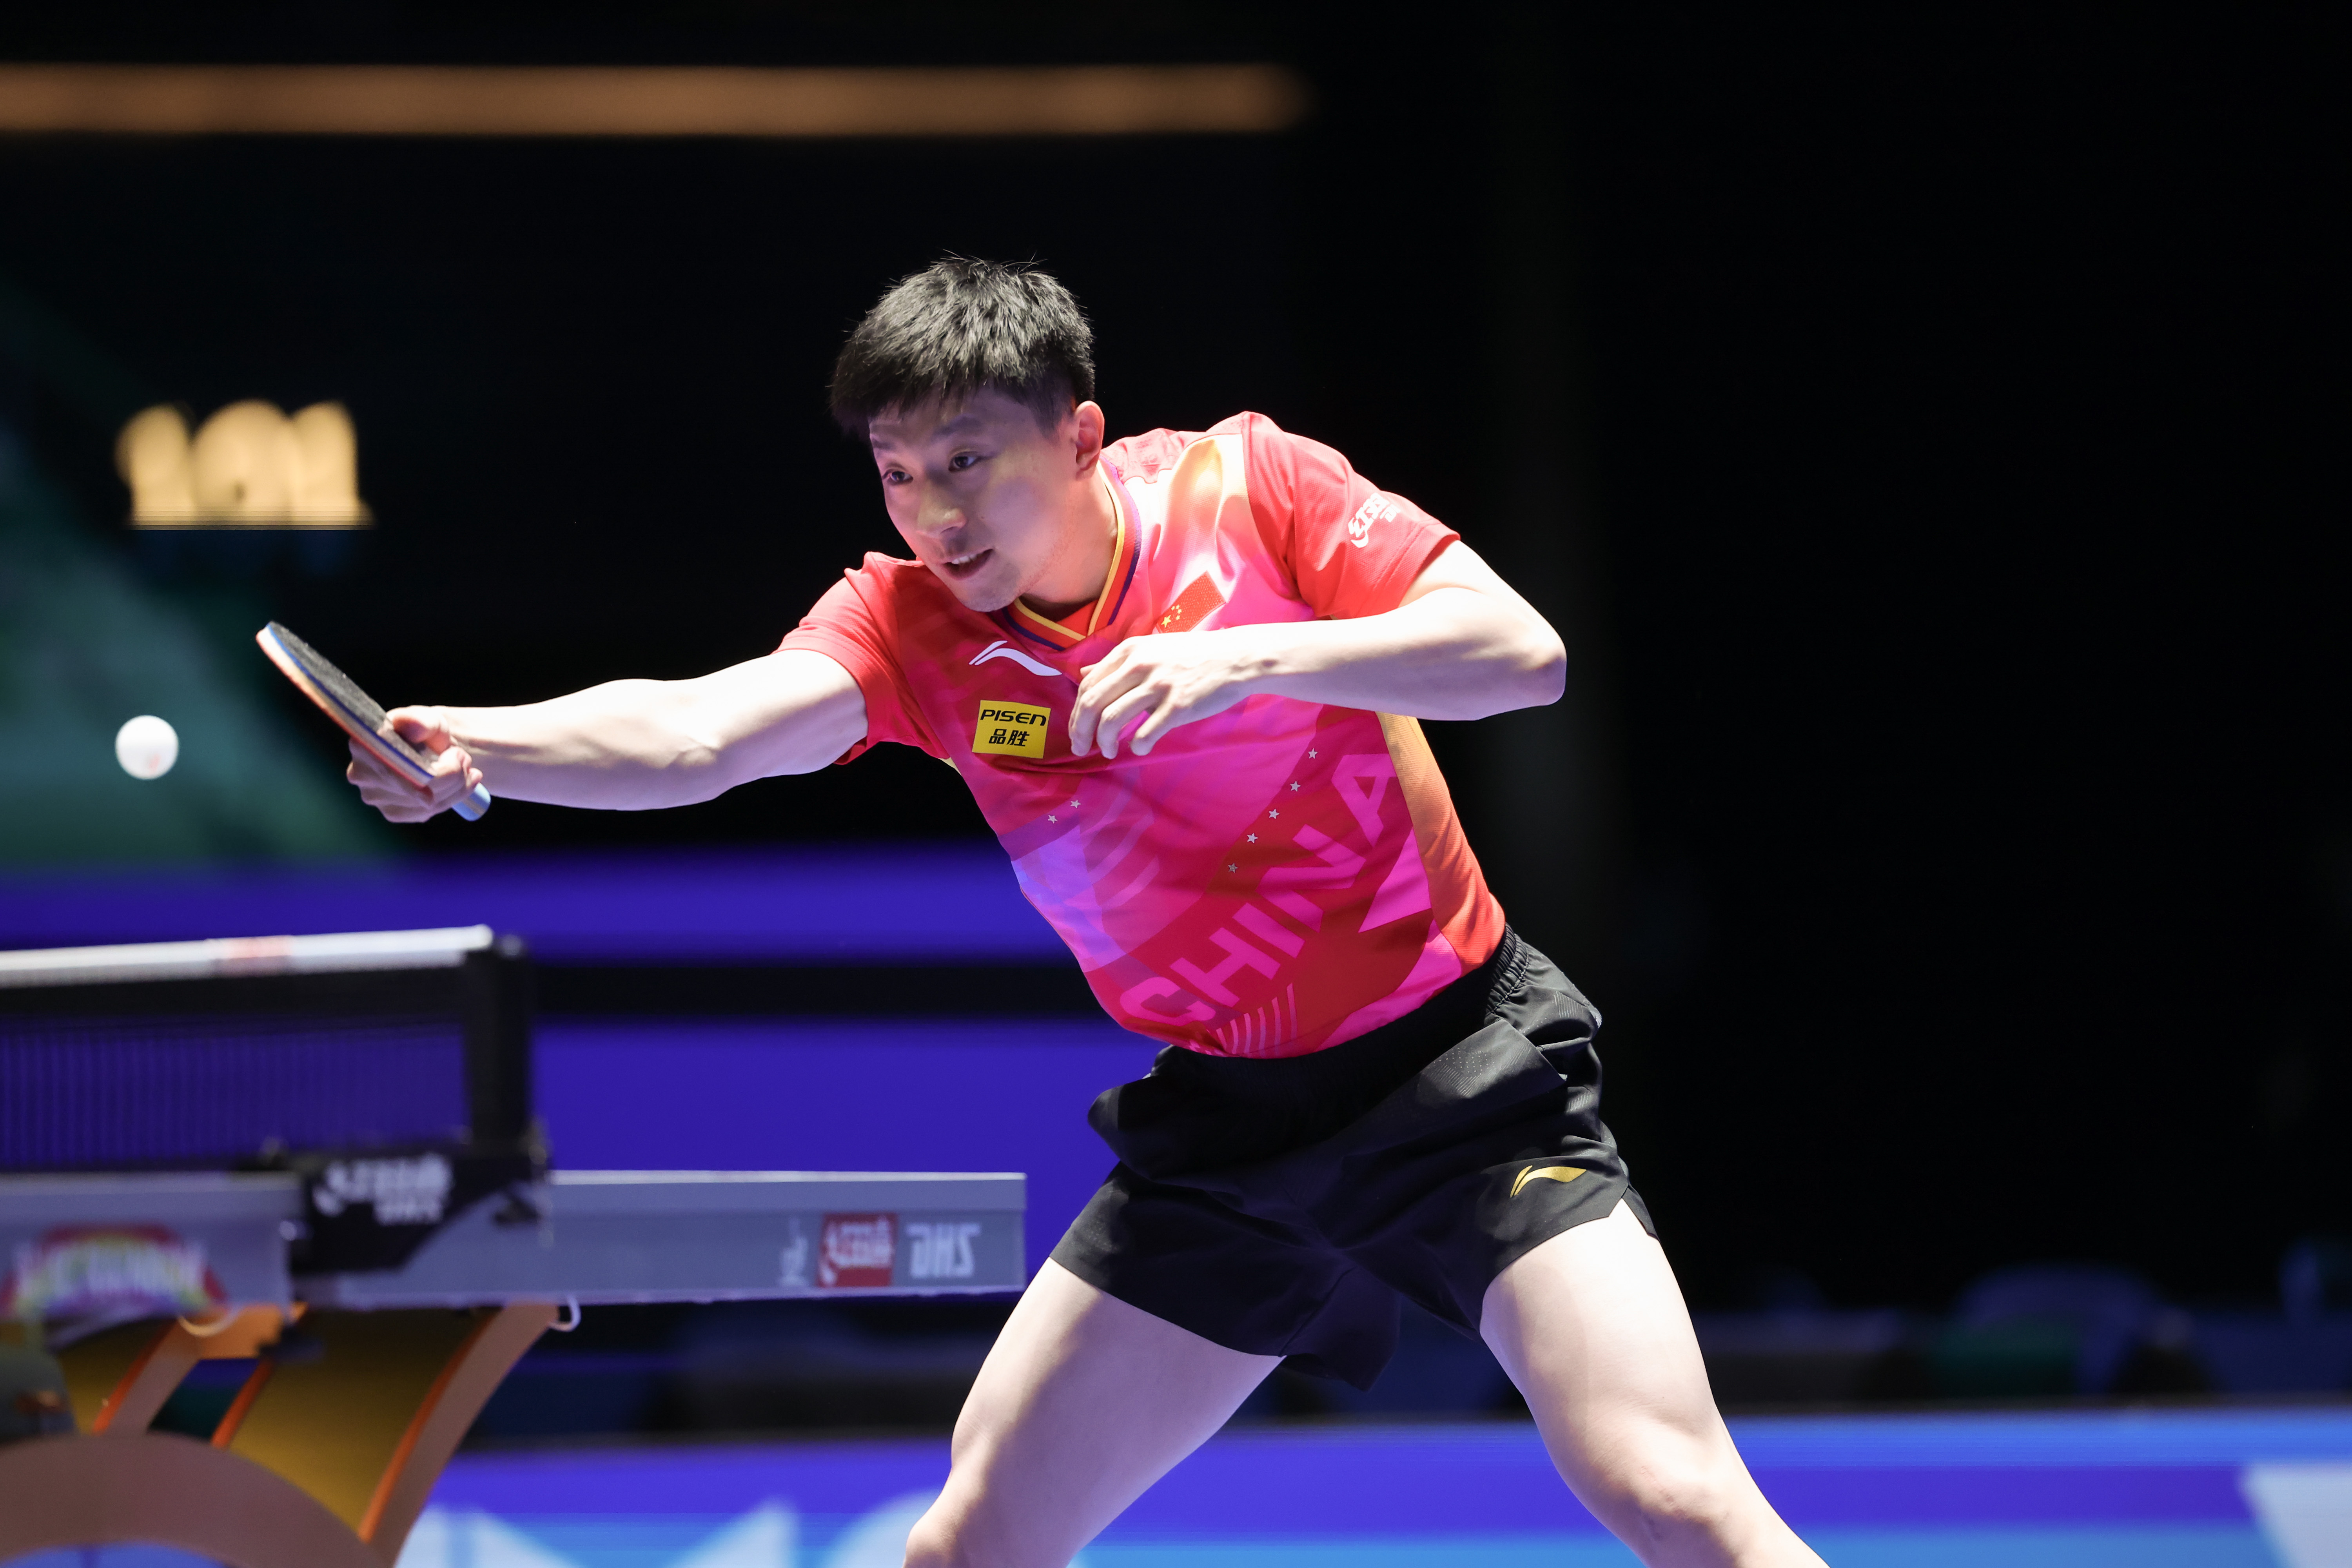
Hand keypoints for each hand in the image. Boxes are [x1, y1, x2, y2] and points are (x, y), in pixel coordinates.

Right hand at [346, 706, 483, 822]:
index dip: (437, 768)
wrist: (427, 749)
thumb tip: (413, 727)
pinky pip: (425, 813)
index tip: (459, 754)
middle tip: (467, 759)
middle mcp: (361, 774)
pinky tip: (461, 785)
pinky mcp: (390, 812)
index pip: (402, 767)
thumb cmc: (424, 731)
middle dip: (452, 776)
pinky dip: (449, 800)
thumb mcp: (427, 720)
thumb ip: (421, 721)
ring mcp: (374, 797)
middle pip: (416, 788)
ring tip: (468, 770)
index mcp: (364, 744)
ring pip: (424, 804)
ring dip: (456, 788)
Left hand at [1070, 630, 1269, 758]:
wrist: (1236, 658)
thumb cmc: (1193, 655)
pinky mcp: (1177, 706)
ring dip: (1104, 742)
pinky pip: (1144, 733)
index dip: (1076, 713)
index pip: (1087, 685)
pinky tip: (1140, 748)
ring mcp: (1158, 685)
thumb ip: (1117, 663)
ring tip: (1108, 751)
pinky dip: (1137, 746)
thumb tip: (1082, 673)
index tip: (1078, 730)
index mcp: (1128, 651)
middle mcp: (1138, 665)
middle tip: (1081, 748)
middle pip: (1091, 703)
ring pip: (1111, 719)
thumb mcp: (1150, 649)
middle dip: (1080, 732)